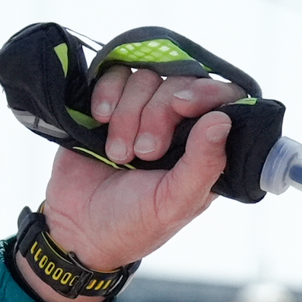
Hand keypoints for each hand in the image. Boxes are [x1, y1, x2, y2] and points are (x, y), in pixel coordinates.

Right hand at [33, 69, 246, 273]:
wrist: (77, 228)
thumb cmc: (134, 223)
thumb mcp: (173, 203)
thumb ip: (203, 164)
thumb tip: (222, 120)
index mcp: (204, 147)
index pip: (225, 98)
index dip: (208, 93)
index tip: (184, 106)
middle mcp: (178, 123)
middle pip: (180, 83)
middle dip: (158, 114)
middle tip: (144, 153)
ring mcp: (143, 110)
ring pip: (146, 78)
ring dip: (128, 115)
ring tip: (118, 154)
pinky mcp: (110, 102)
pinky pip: (115, 73)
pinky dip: (107, 94)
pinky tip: (99, 121)